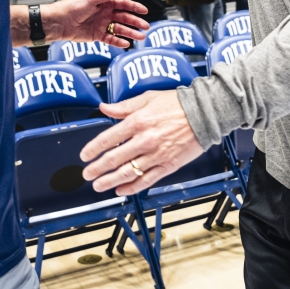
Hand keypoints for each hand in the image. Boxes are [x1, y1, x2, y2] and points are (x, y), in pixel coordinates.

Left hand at [46, 0, 148, 48]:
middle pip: (124, 18)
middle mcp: (104, 13)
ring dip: (130, 33)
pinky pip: (110, 39)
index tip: (145, 11)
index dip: (134, 7)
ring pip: (119, 29)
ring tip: (140, 37)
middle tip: (146, 27)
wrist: (59, 22)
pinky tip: (126, 44)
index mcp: (104, 2)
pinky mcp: (96, 36)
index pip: (123, 4)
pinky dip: (118, 42)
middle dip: (135, 22)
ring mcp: (101, 25)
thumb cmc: (72, 7)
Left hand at [80, 90, 204, 194]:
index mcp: (138, 121)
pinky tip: (121, 190)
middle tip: (87, 174)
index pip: (108, 138)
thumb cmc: (177, 104)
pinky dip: (132, 187)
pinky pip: (147, 180)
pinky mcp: (168, 165)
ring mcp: (156, 154)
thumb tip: (104, 108)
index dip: (93, 149)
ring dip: (110, 180)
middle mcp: (144, 140)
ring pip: (128, 172)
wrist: (204, 113)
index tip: (85, 155)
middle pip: (114, 158)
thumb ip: (124, 106)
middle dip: (97, 168)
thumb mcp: (147, 98)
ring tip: (99, 186)